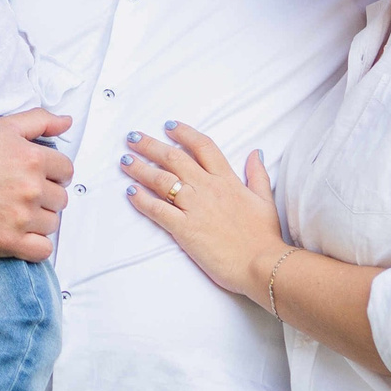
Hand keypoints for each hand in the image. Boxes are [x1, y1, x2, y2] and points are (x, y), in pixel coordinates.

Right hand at [0, 109, 72, 261]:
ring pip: (52, 224)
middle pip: (61, 199)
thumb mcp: (3, 127)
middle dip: (46, 196)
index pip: (66, 171)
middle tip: (22, 193)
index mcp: (33, 159)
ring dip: (39, 219)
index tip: (38, 175)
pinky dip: (36, 245)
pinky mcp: (9, 242)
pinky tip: (21, 233)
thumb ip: (39, 121)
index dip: (54, 173)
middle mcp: (31, 189)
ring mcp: (21, 218)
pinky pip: (42, 250)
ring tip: (16, 210)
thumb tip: (67, 122)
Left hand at [118, 122, 286, 304]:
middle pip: (174, 158)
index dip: (184, 133)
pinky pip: (157, 210)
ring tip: (125, 161)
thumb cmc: (264, 236)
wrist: (262, 264)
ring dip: (140, 168)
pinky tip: (130, 192)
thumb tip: (256, 152)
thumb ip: (258, 174)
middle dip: (151, 146)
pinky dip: (141, 199)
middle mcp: (207, 188)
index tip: (169, 126)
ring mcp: (194, 207)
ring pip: (161, 180)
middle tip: (133, 138)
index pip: (202, 147)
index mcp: (227, 180)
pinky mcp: (184, 229)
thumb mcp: (264, 199)